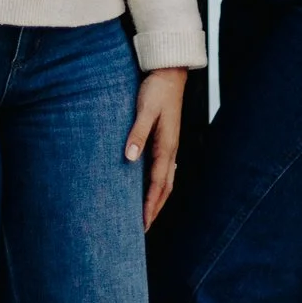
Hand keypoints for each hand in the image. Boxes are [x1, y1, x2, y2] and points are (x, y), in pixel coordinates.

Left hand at [125, 67, 187, 229]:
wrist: (170, 73)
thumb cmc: (156, 90)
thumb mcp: (145, 110)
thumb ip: (137, 133)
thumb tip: (130, 158)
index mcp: (166, 147)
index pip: (158, 185)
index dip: (149, 206)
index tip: (142, 225)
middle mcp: (170, 150)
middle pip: (165, 188)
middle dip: (154, 209)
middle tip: (143, 229)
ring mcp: (170, 145)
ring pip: (165, 180)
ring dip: (156, 199)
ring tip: (145, 214)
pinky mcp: (166, 139)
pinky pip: (163, 169)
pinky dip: (156, 184)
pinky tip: (147, 186)